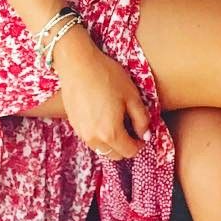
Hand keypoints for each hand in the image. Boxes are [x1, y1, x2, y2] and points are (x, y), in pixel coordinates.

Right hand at [52, 27, 150, 160]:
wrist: (78, 65)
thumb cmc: (108, 77)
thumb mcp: (132, 96)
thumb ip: (141, 118)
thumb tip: (145, 134)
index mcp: (110, 133)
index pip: (129, 152)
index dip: (140, 144)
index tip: (144, 132)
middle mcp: (93, 139)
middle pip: (114, 155)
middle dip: (126, 146)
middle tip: (134, 127)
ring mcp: (81, 133)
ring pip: (101, 148)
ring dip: (113, 142)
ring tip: (121, 120)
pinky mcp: (74, 125)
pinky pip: (91, 138)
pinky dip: (101, 134)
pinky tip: (106, 115)